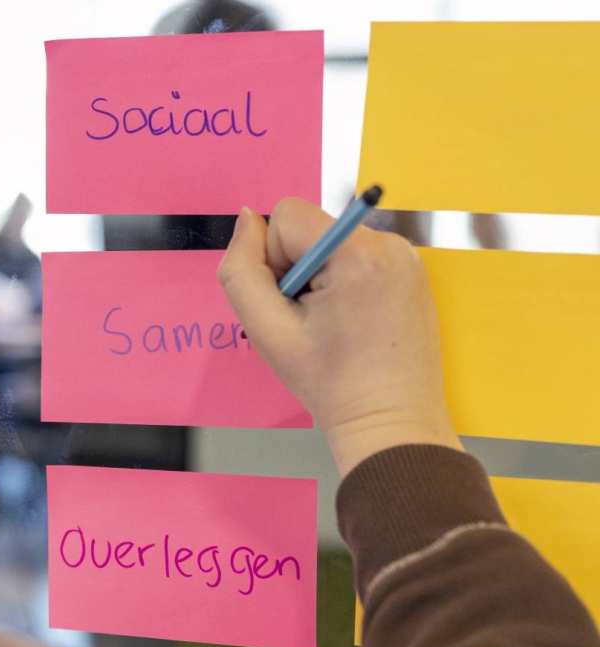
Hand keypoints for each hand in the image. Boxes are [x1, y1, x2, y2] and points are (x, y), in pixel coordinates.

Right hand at [218, 198, 462, 476]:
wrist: (391, 422)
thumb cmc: (331, 384)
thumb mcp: (267, 332)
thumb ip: (241, 271)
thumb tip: (245, 220)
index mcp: (355, 253)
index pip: (286, 216)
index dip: (274, 261)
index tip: (292, 305)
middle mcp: (388, 243)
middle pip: (311, 229)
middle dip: (299, 271)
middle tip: (312, 323)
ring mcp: (407, 256)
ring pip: (333, 244)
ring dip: (322, 279)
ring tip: (335, 327)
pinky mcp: (413, 271)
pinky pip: (360, 258)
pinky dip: (347, 284)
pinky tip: (354, 324)